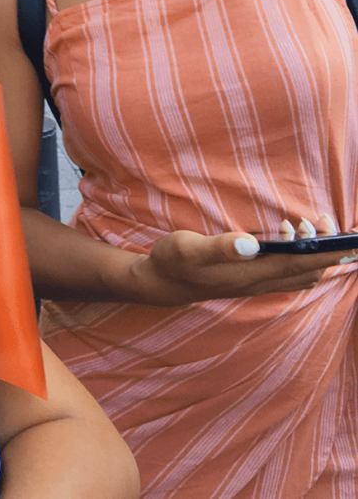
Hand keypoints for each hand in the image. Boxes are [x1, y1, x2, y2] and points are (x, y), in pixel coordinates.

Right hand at [124, 229, 352, 305]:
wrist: (162, 283)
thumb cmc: (173, 262)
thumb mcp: (188, 248)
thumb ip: (219, 245)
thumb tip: (251, 242)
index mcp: (250, 274)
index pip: (300, 264)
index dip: (326, 252)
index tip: (348, 239)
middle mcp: (259, 282)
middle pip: (308, 271)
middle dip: (326, 249)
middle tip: (325, 219)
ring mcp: (257, 283)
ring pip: (301, 274)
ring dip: (315, 254)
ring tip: (310, 225)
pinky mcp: (252, 280)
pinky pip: (289, 273)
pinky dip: (300, 258)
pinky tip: (288, 237)